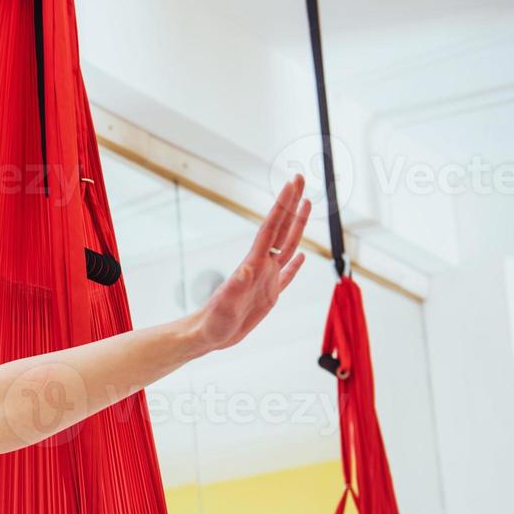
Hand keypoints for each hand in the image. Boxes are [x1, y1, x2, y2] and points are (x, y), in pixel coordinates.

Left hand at [192, 174, 311, 352]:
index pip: (272, 228)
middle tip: (301, 178)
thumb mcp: (224, 305)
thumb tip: (245, 270)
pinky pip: (287, 276)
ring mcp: (266, 280)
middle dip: (292, 203)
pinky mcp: (268, 296)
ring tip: (307, 205)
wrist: (206, 335)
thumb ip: (234, 287)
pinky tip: (302, 257)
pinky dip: (296, 266)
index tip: (293, 183)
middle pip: (281, 228)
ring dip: (297, 226)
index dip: (284, 205)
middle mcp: (261, 267)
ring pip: (288, 246)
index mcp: (253, 265)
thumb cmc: (213, 322)